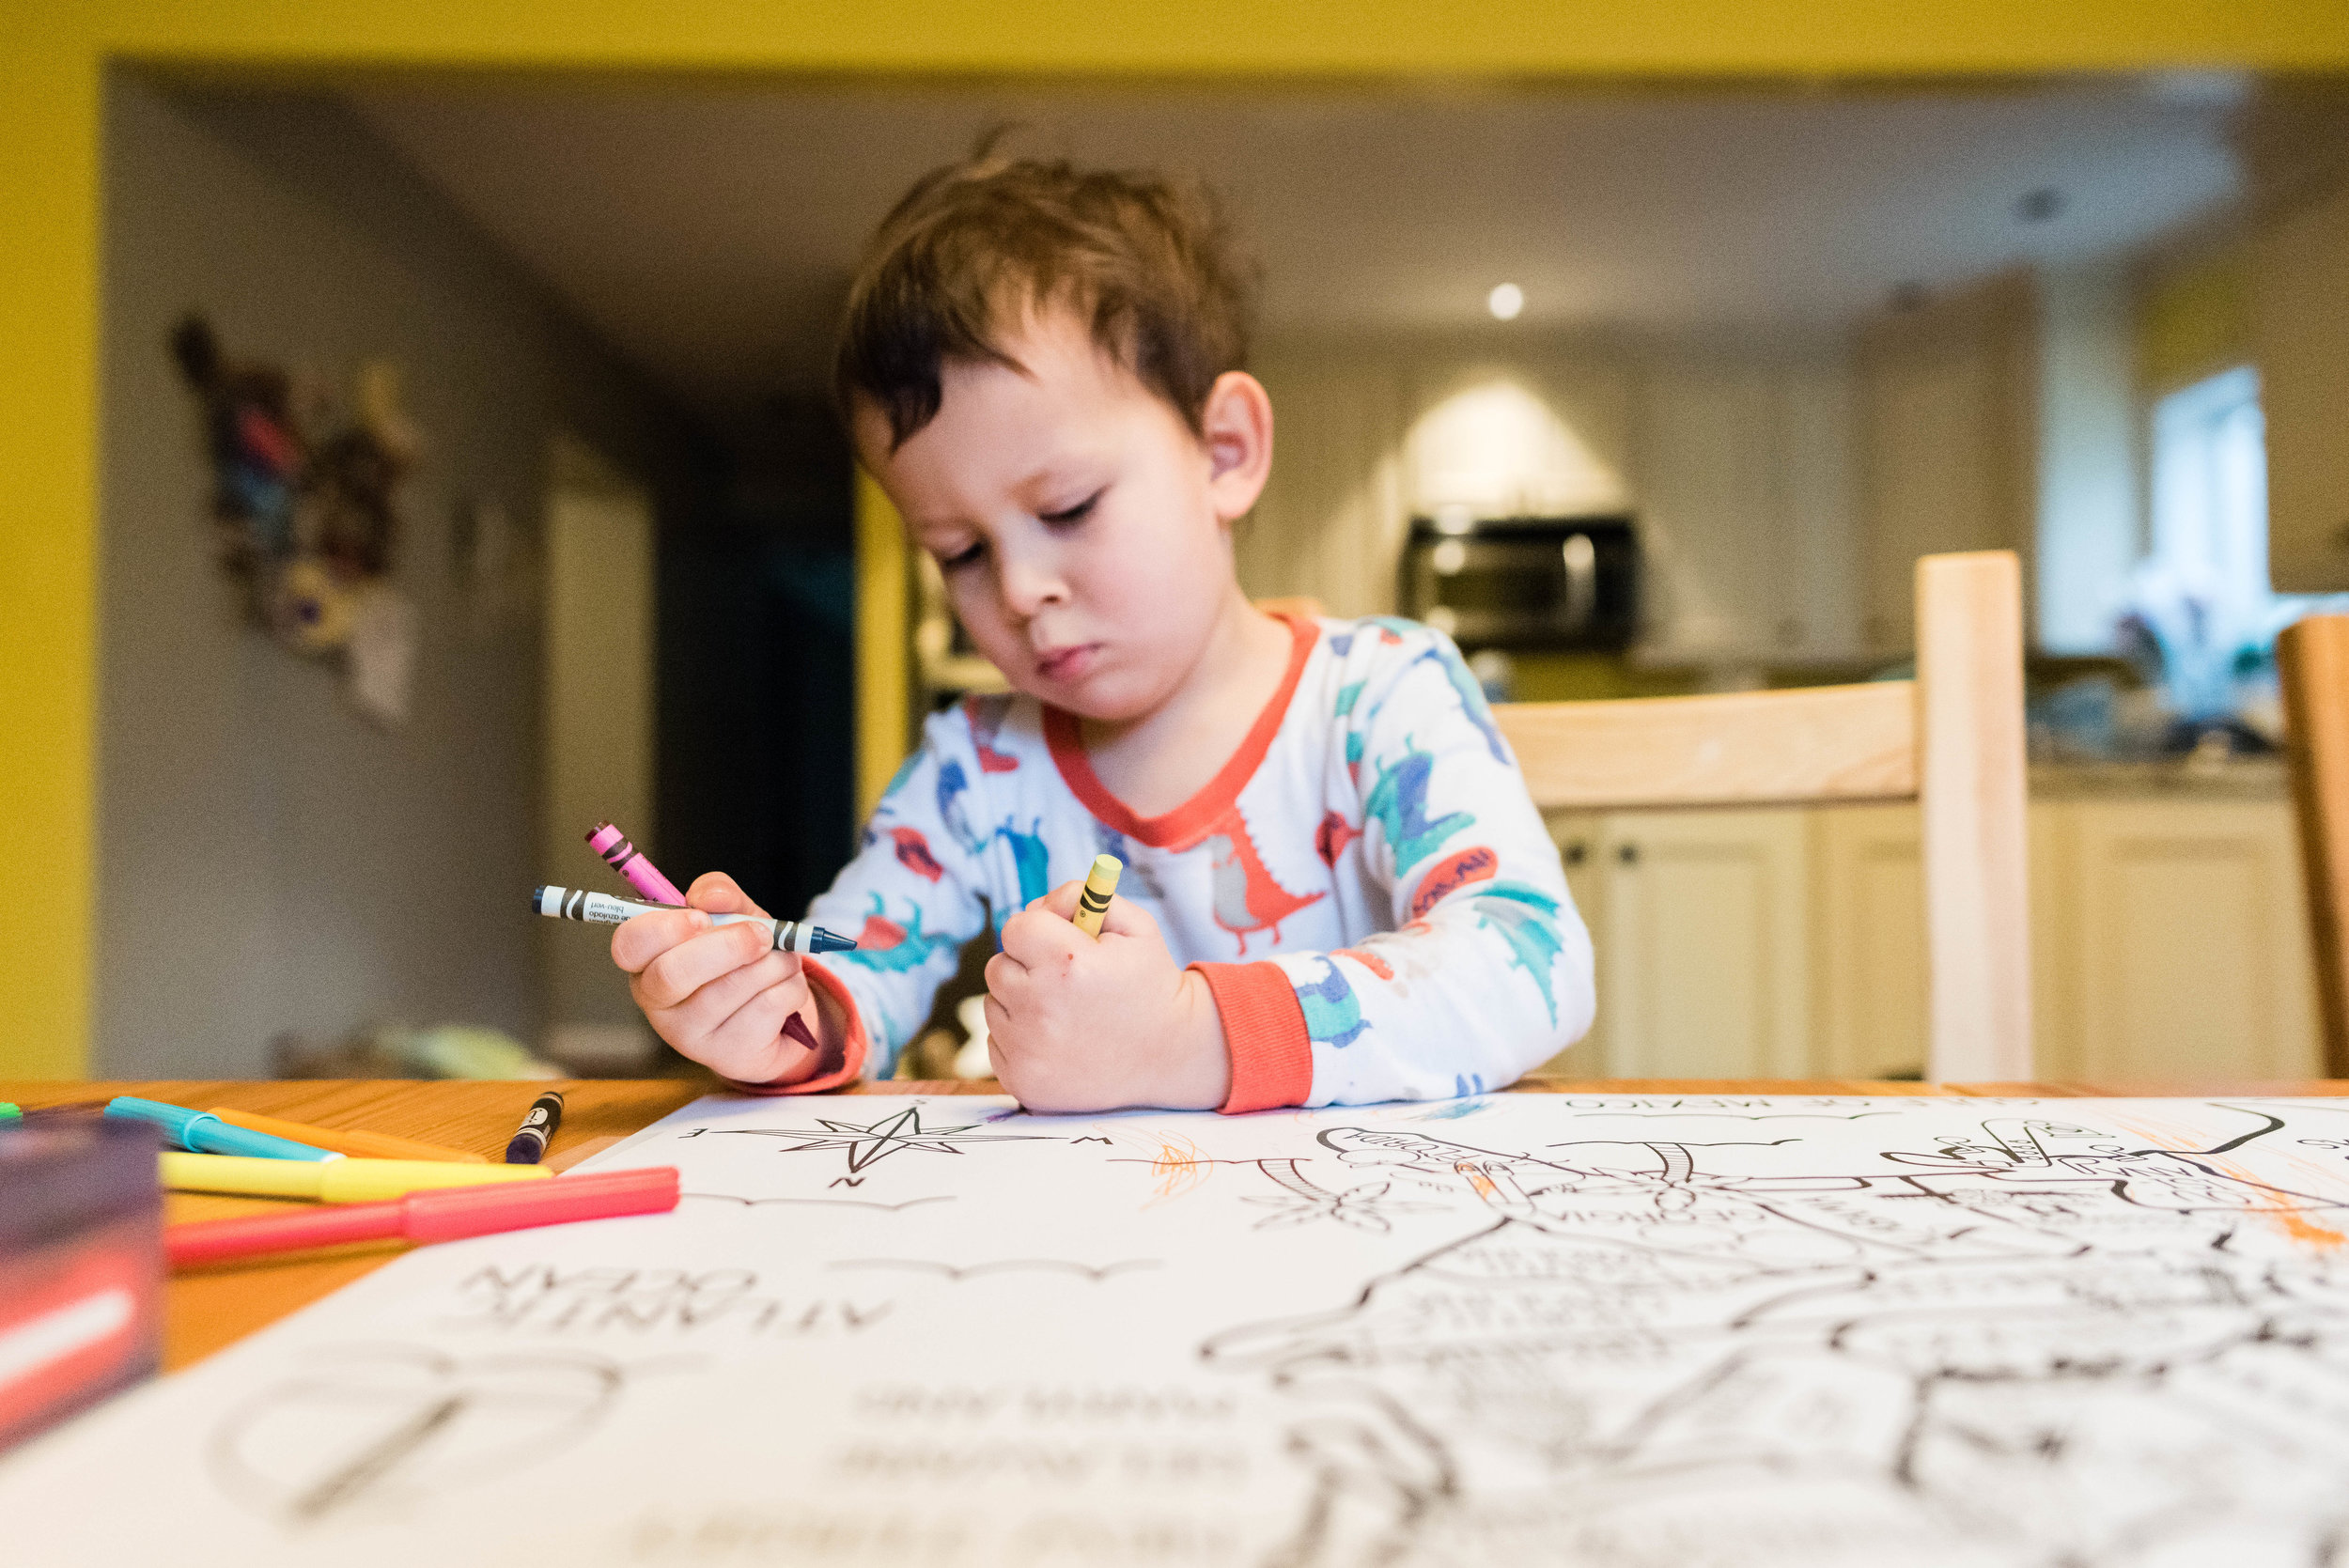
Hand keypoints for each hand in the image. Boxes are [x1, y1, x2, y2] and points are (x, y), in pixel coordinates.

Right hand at [610, 872, 838, 1084]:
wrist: (776, 1016)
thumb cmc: (741, 959)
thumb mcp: (732, 918)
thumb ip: (719, 896)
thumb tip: (711, 896)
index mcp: (647, 961)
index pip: (628, 944)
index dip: (665, 928)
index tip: (702, 917)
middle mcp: (657, 1002)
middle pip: (673, 974)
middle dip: (728, 946)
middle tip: (761, 935)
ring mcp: (689, 1035)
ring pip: (730, 989)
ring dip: (773, 963)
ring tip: (781, 960)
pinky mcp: (727, 1055)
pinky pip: (766, 1007)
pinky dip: (790, 988)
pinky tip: (784, 989)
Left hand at [985, 880, 1230, 1112]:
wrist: (1171, 1056)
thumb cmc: (1150, 985)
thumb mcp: (1135, 927)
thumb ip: (1083, 896)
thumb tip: (1037, 905)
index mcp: (1067, 963)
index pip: (1015, 928)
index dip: (1038, 931)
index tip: (1057, 944)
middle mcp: (1040, 1008)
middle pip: (998, 967)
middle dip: (1026, 967)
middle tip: (1064, 981)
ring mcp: (1028, 1051)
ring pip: (994, 1006)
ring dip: (1021, 1003)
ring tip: (1065, 1013)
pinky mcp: (1022, 1082)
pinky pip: (996, 1043)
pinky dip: (1020, 1039)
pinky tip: (1059, 1042)